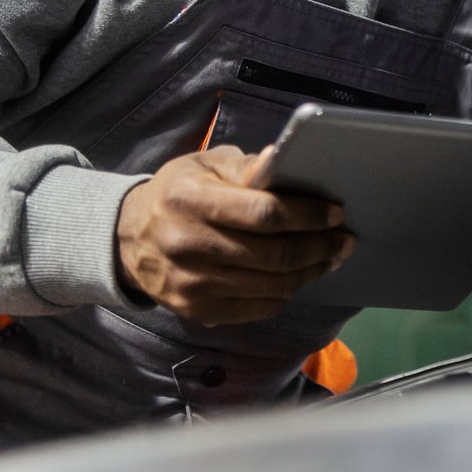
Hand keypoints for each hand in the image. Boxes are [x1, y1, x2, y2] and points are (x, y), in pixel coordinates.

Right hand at [115, 145, 352, 324]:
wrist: (129, 240)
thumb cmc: (177, 194)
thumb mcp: (203, 166)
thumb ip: (244, 167)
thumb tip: (280, 160)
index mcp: (189, 201)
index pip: (262, 213)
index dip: (306, 215)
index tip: (335, 214)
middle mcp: (187, 246)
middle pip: (272, 255)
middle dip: (318, 248)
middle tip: (343, 241)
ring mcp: (191, 285)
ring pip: (270, 286)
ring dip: (309, 273)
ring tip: (328, 259)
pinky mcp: (197, 312)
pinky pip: (257, 308)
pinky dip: (284, 293)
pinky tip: (296, 278)